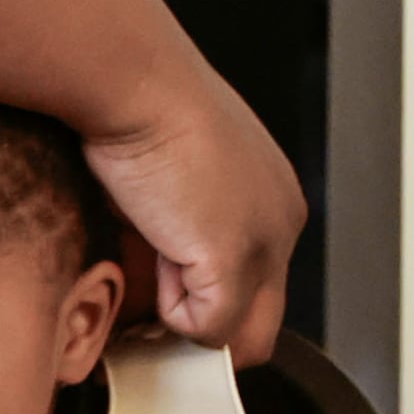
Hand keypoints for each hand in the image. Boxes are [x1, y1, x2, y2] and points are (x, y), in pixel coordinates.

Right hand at [85, 69, 305, 358]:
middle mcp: (280, 220)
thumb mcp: (169, 164)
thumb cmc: (137, 100)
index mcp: (270, 192)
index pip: (258, 278)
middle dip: (207, 327)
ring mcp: (263, 245)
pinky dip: (164, 310)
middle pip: (263, 320)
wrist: (133, 78)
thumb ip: (177, 215)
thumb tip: (150, 260)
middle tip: (150, 314)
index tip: (160, 284)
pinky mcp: (233, 263)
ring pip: (238, 334)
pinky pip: (202, 329)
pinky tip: (147, 252)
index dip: (205, 290)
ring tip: (143, 265)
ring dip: (182, 317)